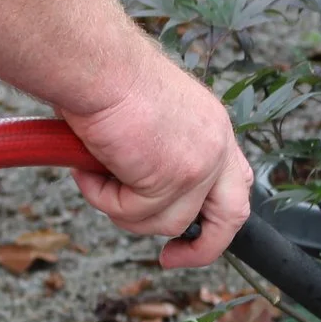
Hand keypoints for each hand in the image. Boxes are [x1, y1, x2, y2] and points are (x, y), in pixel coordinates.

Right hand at [59, 52, 250, 267]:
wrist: (95, 63)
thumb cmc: (105, 78)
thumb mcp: (146, 121)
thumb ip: (156, 155)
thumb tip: (133, 187)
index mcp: (213, 128)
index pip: (234, 183)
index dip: (215, 217)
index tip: (186, 236)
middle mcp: (216, 145)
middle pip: (230, 216)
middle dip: (203, 248)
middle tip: (170, 258)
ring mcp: (199, 164)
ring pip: (166, 221)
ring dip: (121, 209)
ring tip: (92, 174)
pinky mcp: (172, 177)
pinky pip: (133, 212)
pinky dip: (103, 198)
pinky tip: (86, 169)